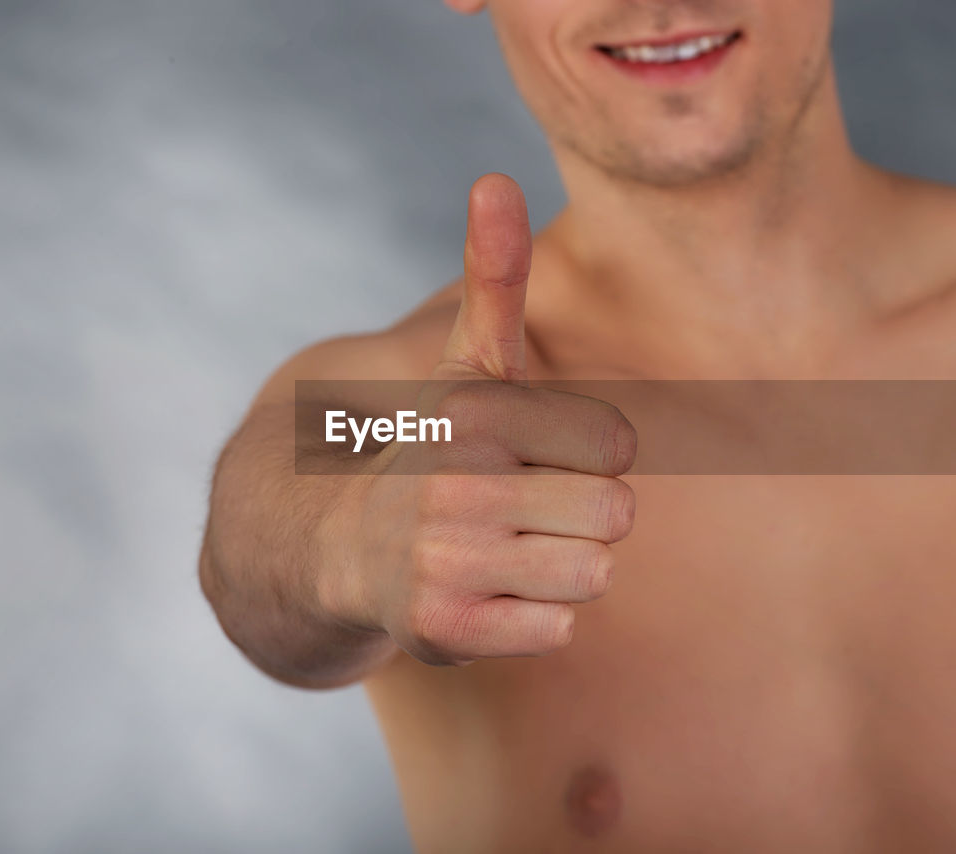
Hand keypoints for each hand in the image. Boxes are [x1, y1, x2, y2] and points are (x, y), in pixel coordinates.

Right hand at [319, 174, 636, 665]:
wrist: (335, 546)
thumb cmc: (433, 449)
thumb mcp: (466, 365)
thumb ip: (493, 278)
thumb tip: (496, 178)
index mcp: (474, 409)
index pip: (620, 447)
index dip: (586, 456)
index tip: (530, 457)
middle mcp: (453, 480)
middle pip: (614, 515)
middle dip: (576, 518)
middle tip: (512, 511)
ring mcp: (445, 557)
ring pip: (593, 575)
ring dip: (556, 571)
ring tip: (498, 552)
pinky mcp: (443, 628)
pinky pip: (559, 630)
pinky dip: (530, 621)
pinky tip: (483, 596)